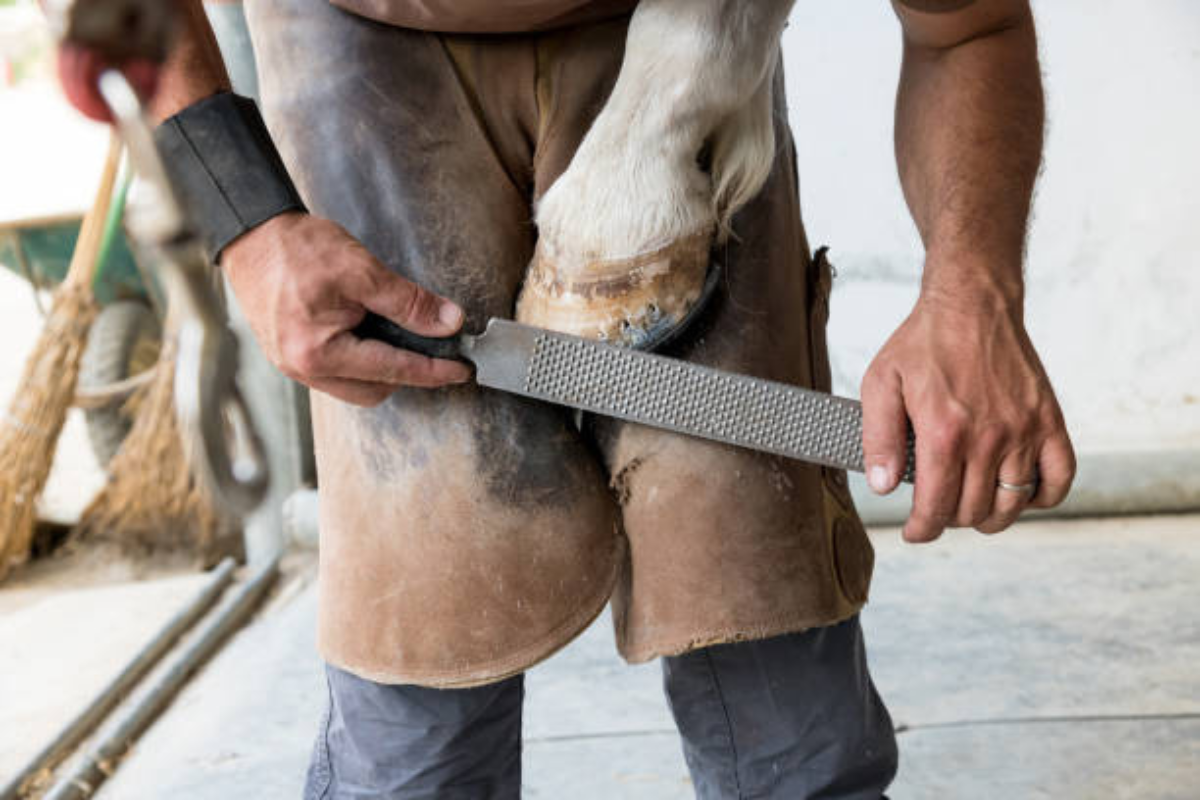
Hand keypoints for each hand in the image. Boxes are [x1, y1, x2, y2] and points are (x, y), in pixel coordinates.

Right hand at [221, 213, 471, 405]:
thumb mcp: (362, 270)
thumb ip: (409, 302)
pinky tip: (368, 331)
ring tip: (395, 332)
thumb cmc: (297, 248)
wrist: (251, 231)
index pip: (394, 370)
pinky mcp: (289, 354)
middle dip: (405, 373)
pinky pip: (335, 372)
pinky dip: (360, 359)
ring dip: (381, 367)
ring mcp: (293, 365)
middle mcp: (303, 368)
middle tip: (432, 346)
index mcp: (320, 352)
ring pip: (355, 386)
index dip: (434, 371)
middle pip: (375, 390)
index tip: (462, 370)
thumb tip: (449, 323)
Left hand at [860, 289, 1074, 542]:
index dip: (922, 529)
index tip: (915, 532)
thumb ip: (879, 438)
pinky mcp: (1049, 420)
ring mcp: (1025, 430)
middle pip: (973, 511)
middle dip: (949, 520)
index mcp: (945, 432)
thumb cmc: (922, 343)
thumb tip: (883, 487)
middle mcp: (989, 436)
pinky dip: (1041, 498)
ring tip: (970, 509)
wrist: (973, 304)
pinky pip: (1059, 478)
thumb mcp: (880, 383)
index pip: (936, 506)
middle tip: (936, 509)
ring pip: (1012, 504)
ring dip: (989, 517)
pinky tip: (1017, 494)